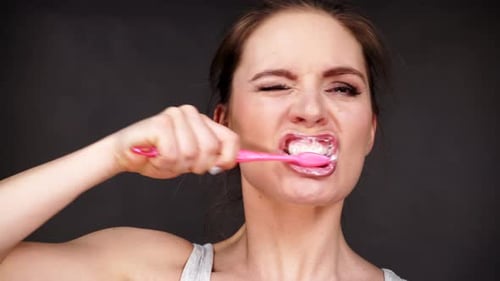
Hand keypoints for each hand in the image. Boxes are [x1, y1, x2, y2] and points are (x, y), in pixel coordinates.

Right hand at [112, 105, 238, 178]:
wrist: (125, 156)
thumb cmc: (158, 157)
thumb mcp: (192, 160)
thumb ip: (212, 157)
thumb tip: (231, 161)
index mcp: (202, 120)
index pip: (230, 139)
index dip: (227, 159)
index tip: (216, 168)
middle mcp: (190, 113)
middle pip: (210, 150)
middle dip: (194, 165)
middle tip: (177, 162)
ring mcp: (175, 116)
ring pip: (191, 154)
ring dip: (175, 166)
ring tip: (163, 158)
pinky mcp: (161, 123)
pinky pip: (173, 155)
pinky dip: (163, 163)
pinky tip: (154, 155)